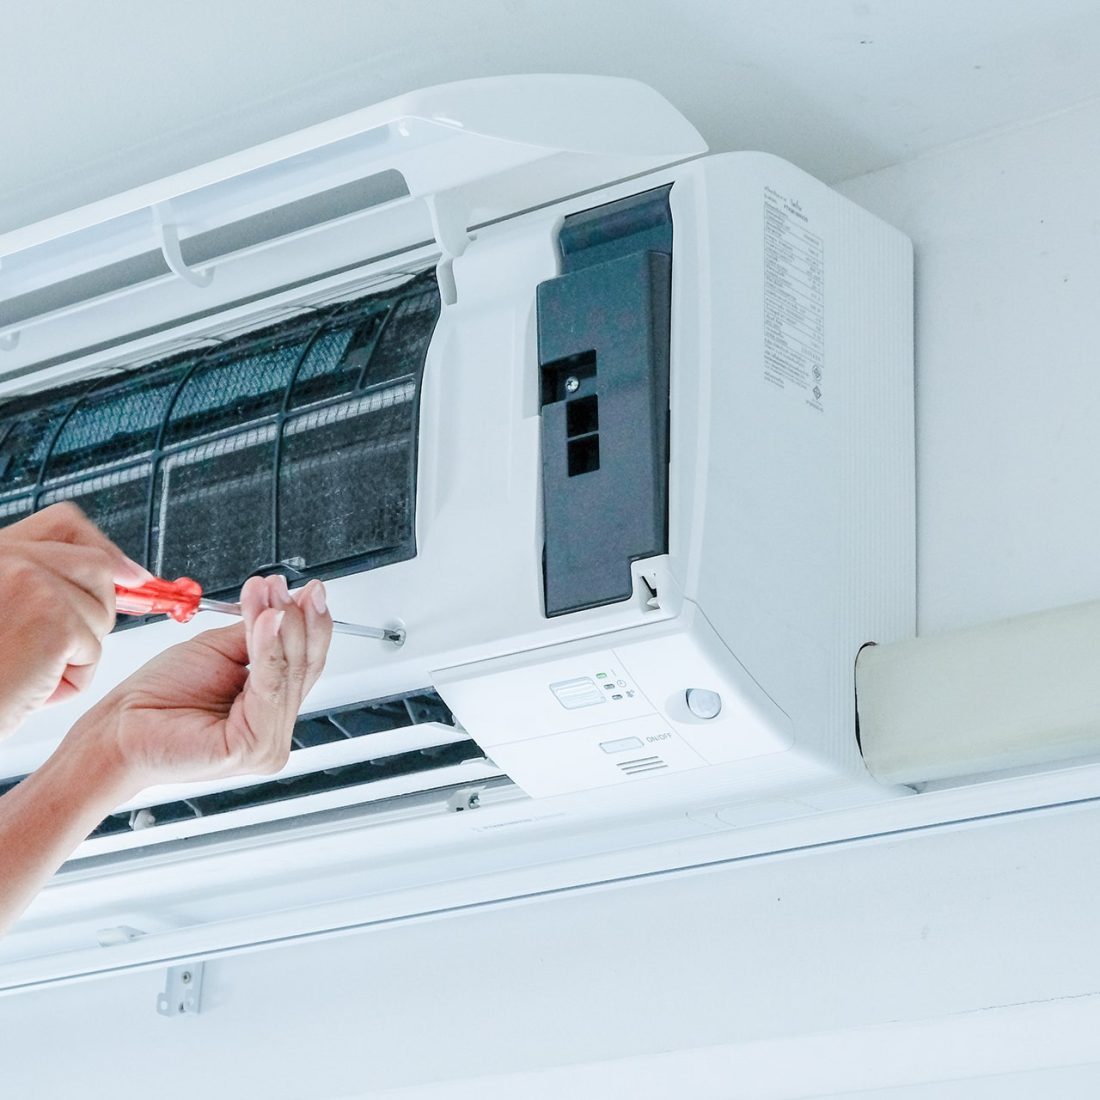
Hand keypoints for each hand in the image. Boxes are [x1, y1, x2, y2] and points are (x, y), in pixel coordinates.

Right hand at [0, 502, 149, 737]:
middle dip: (98, 608)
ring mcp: (30, 583)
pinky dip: (72, 679)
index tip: (129, 574)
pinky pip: (94, 650)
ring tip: (30, 669)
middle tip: (67, 645)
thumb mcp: (0, 609)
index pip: (64, 524)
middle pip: (97, 564)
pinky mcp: (52, 620)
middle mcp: (6, 555)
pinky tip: (31, 688)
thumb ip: (43, 581)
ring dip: (79, 649)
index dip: (104, 547)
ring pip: (101, 609)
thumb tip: (125, 572)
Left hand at [65, 575, 331, 795]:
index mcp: (269, 710)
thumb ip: (256, 636)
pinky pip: (270, 689)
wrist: (118, 730)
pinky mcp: (253, 748)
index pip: (305, 663)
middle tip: (287, 586)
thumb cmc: (157, 699)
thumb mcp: (218, 651)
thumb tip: (284, 605)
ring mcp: (268, 745)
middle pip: (304, 666)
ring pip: (290, 674)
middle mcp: (275, 731)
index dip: (311, 623)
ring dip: (282, 627)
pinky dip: (269, 649)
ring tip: (271, 595)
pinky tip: (266, 621)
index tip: (308, 590)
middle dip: (297, 619)